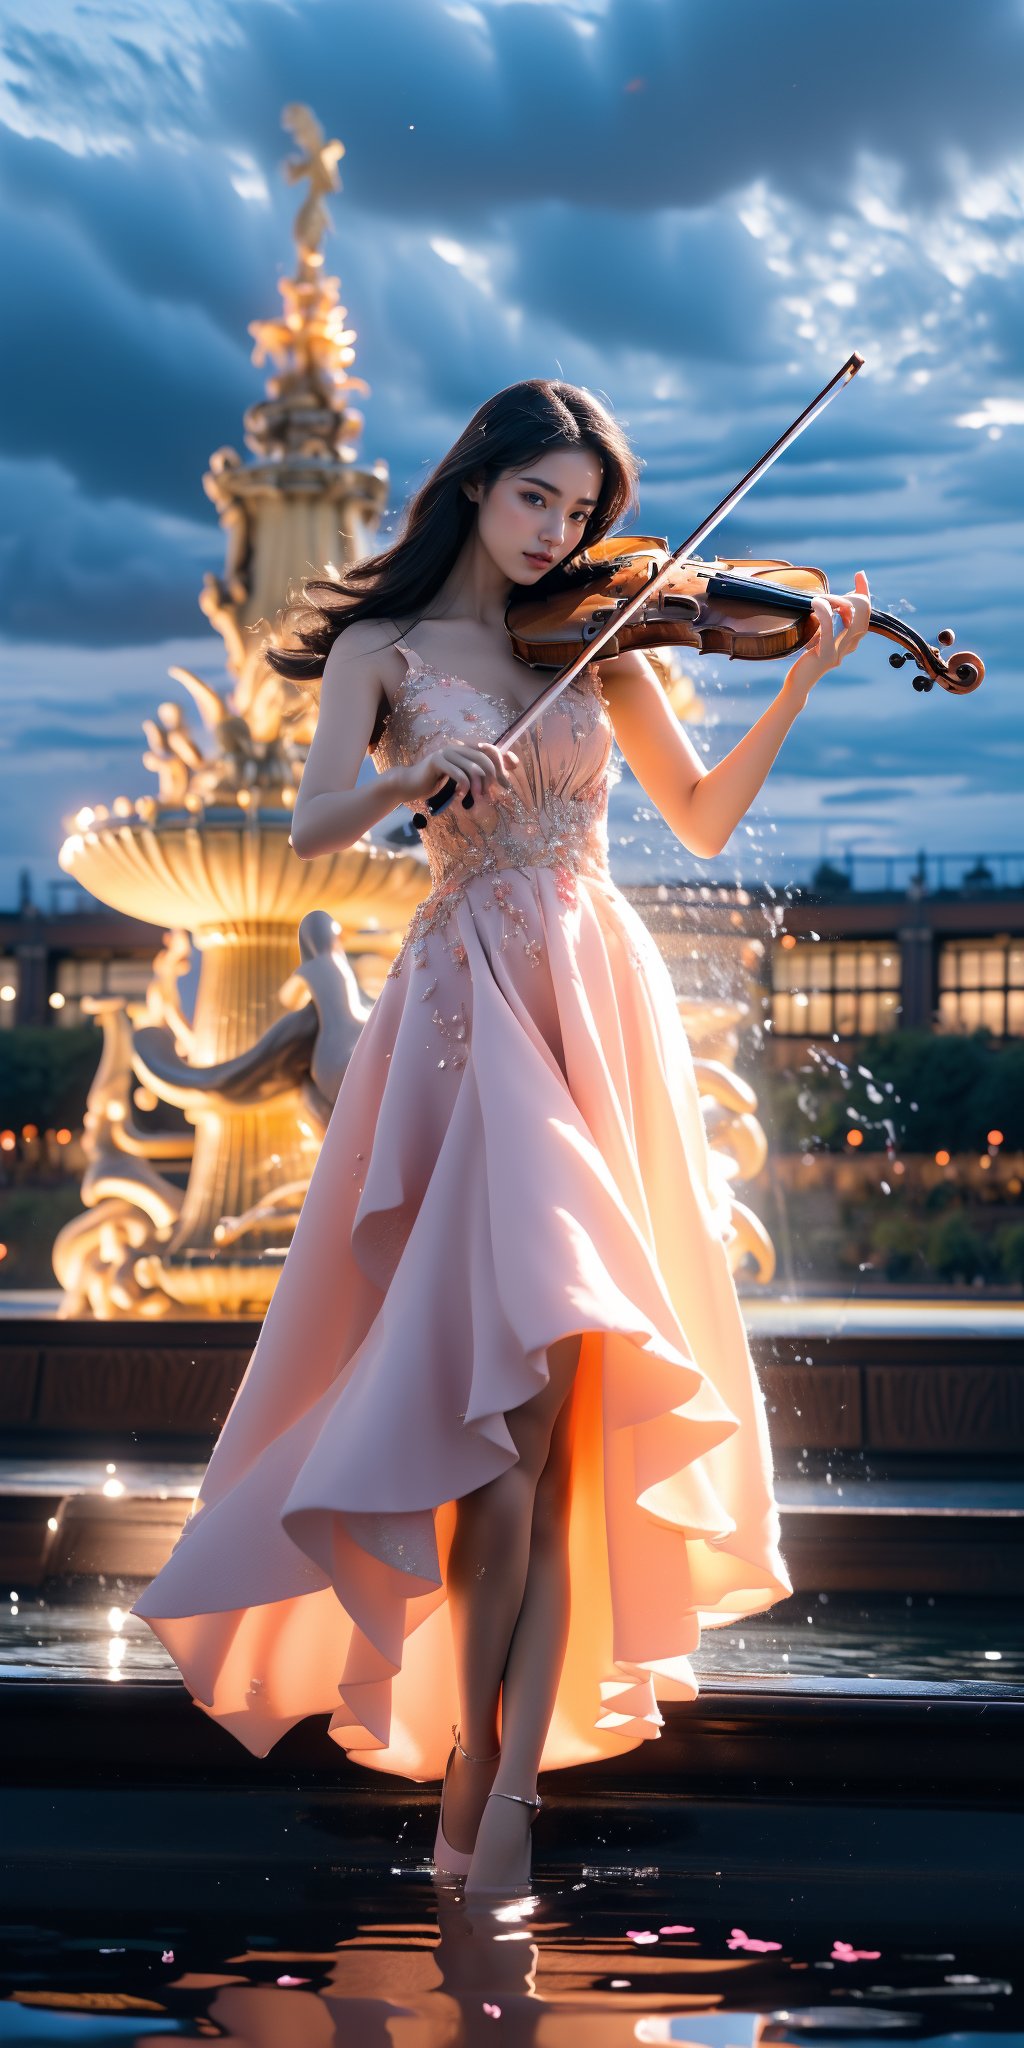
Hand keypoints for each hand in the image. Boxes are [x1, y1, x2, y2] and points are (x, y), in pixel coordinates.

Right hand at [394, 739, 519, 804]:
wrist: (411, 784)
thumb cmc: (437, 784)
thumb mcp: (461, 779)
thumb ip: (478, 776)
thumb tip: (504, 779)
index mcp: (465, 748)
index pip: (491, 750)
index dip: (504, 761)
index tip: (508, 780)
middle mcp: (458, 746)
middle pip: (485, 759)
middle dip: (492, 778)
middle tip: (490, 795)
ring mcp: (447, 752)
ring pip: (473, 767)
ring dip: (478, 787)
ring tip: (475, 798)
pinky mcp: (437, 761)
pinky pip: (459, 774)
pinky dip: (463, 787)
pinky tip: (459, 796)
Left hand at [782, 569, 870, 707]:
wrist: (799, 683)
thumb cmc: (806, 657)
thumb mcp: (819, 633)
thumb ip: (828, 618)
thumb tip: (828, 598)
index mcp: (852, 639)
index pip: (865, 612)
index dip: (864, 592)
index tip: (860, 575)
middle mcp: (851, 645)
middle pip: (862, 612)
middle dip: (850, 597)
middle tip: (827, 596)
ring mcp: (841, 651)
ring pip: (849, 616)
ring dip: (834, 602)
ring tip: (817, 600)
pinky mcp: (828, 655)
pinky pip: (829, 626)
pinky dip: (824, 610)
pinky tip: (815, 602)